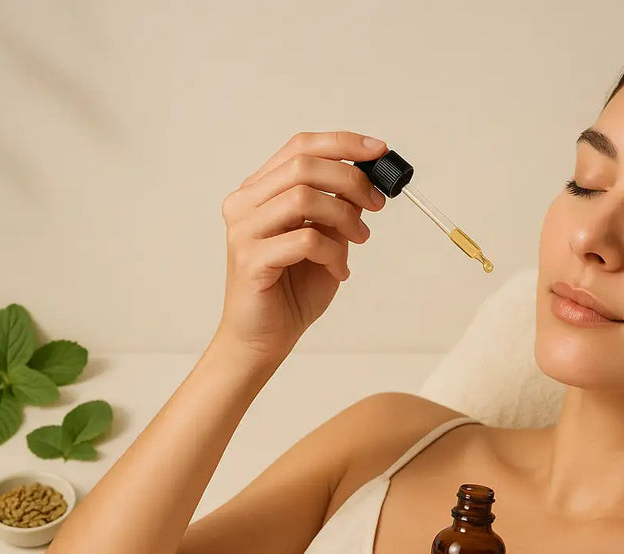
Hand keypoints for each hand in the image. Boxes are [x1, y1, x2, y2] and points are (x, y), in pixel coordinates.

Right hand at [214, 130, 389, 366]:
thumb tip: (369, 179)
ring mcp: (244, 230)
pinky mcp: (250, 259)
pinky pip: (304, 240)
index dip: (342, 143)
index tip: (379, 151)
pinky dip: (333, 253)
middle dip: (351, 180)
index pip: (300, 147)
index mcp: (259, 191)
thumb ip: (339, 209)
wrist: (263, 339)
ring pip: (303, 197)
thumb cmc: (291, 290)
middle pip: (304, 166)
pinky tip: (340, 270)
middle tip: (378, 205)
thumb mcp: (327, 240)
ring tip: (360, 240)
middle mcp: (245, 204)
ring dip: (344, 217)